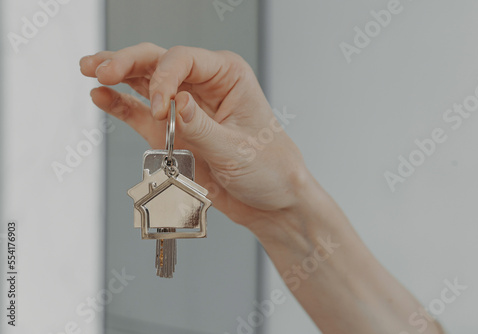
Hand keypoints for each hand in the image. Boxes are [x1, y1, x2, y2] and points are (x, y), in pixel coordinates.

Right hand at [80, 43, 305, 228]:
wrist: (272, 202)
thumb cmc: (271, 169)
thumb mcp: (237, 149)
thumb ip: (202, 127)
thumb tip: (174, 102)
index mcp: (228, 77)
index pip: (184, 60)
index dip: (163, 78)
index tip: (159, 110)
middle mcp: (204, 86)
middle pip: (158, 62)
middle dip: (127, 62)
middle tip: (100, 69)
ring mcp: (185, 109)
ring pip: (144, 82)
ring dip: (117, 76)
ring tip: (91, 70)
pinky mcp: (173, 134)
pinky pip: (141, 115)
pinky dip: (121, 106)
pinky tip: (101, 97)